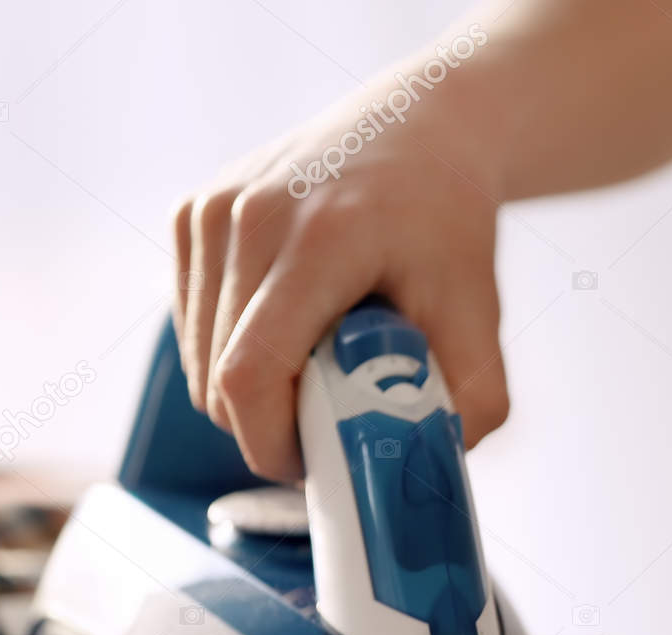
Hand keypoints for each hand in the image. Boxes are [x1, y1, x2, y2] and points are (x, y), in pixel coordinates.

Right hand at [172, 55, 505, 481]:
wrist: (421, 131)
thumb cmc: (448, 222)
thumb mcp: (480, 311)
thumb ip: (472, 399)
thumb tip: (432, 467)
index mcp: (320, 238)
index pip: (252, 373)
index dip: (271, 442)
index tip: (313, 465)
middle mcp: (249, 216)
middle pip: (218, 378)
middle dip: (268, 427)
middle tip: (329, 428)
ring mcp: (210, 210)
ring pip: (197, 357)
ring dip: (249, 391)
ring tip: (318, 373)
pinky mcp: (190, 214)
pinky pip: (192, 323)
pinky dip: (232, 349)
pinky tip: (291, 329)